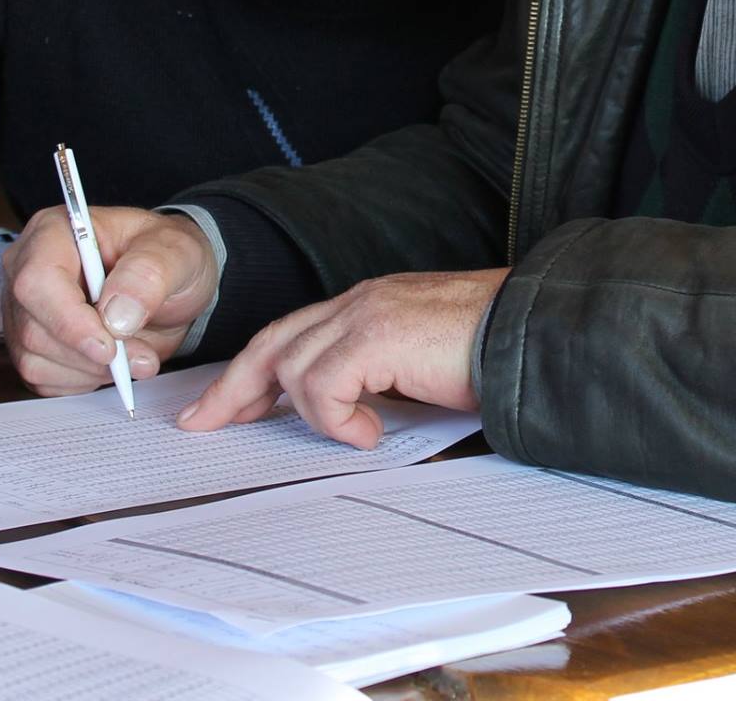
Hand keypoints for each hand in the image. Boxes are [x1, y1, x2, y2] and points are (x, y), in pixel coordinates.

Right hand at [3, 205, 216, 396]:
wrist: (172, 286)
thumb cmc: (168, 257)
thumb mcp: (177, 252)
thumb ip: (148, 274)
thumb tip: (115, 314)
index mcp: (54, 231)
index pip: (37, 280)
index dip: (69, 320)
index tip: (111, 346)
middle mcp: (27, 268)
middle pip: (34, 328)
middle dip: (90, 353)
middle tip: (141, 354)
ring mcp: (24, 309)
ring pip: (35, 359)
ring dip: (92, 369)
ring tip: (134, 352)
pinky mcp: (30, 344)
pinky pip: (43, 379)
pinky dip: (83, 380)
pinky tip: (111, 361)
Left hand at [178, 268, 507, 448]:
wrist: (533, 333)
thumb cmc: (490, 355)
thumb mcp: (419, 370)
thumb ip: (379, 381)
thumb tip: (348, 422)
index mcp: (369, 305)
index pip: (292, 333)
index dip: (252, 371)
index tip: (224, 406)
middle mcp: (360, 301)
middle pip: (272, 342)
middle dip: (233, 387)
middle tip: (202, 424)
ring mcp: (367, 314)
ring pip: (293, 366)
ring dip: (310, 410)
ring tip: (351, 433)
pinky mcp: (377, 335)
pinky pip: (324, 385)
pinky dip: (336, 416)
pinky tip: (368, 432)